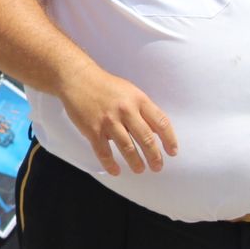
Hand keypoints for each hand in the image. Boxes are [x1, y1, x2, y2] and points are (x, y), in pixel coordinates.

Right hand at [58, 65, 177, 175]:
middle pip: (146, 139)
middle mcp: (126, 110)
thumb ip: (142, 109)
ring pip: (127, 148)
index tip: (172, 152)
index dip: (169, 140)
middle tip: (157, 166)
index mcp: (138, 100)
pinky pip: (104, 152)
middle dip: (154, 156)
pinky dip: (110, 164)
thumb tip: (155, 132)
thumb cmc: (105, 85)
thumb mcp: (130, 91)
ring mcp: (108, 121)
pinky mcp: (92, 129)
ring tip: (140, 169)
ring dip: (136, 162)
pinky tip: (116, 170)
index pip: (161, 122)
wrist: (77, 79)